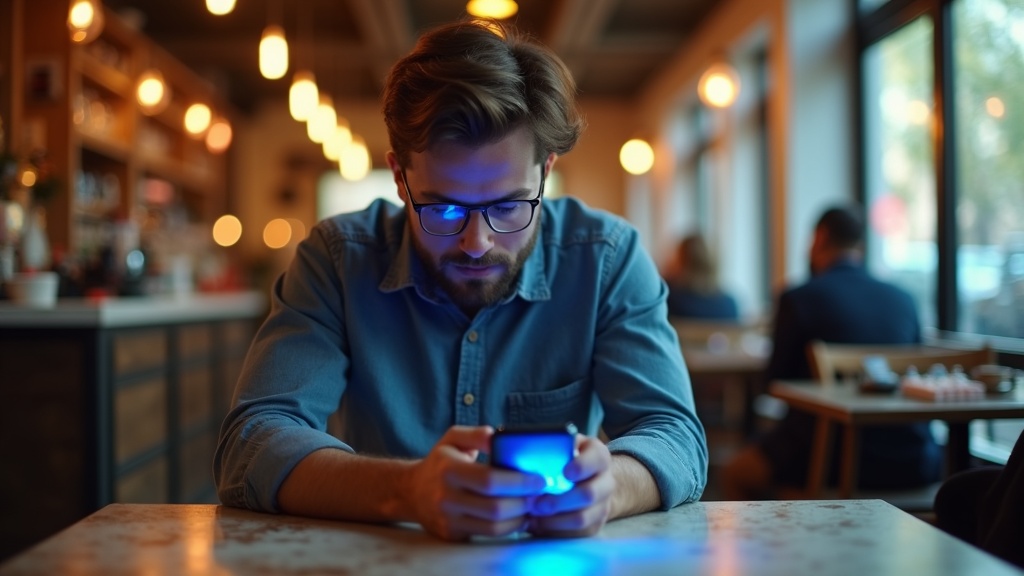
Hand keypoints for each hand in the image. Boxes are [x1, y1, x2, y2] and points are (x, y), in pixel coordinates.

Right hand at [404, 426, 546, 540]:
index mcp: (448, 469)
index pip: (489, 480)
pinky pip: (487, 535)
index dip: (519, 482)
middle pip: (495, 507)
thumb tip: (498, 436)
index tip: (539, 479)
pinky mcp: (452, 534)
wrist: (411, 491)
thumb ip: (476, 434)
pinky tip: (518, 516)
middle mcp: (446, 497)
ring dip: (520, 518)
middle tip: (541, 494)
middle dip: (524, 502)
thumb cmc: (440, 461)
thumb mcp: (453, 438)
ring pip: (494, 526)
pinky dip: (508, 528)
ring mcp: (448, 519)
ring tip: (532, 505)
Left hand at [525, 434, 614, 536]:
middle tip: (536, 503)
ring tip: (533, 516)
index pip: (596, 459)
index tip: (564, 472)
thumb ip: (556, 444)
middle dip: (559, 501)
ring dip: (554, 520)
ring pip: (582, 519)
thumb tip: (534, 446)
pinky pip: (576, 534)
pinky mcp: (595, 525)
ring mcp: (603, 505)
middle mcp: (606, 482)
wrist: (590, 481)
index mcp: (599, 457)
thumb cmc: (568, 459)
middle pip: (588, 494)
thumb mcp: (566, 445)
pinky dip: (556, 531)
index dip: (581, 466)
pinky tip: (538, 524)